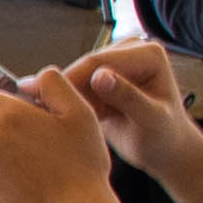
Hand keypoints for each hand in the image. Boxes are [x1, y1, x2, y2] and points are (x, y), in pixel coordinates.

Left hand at [0, 64, 126, 202]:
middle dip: (9, 117)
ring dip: (7, 143)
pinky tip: (28, 174)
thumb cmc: (79, 167)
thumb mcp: (79, 112)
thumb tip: (26, 83)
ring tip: (39, 160)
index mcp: (6, 114)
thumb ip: (51, 84)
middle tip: (42, 134)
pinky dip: (3, 164)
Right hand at [56, 39, 202, 191]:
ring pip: (76, 76)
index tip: (46, 99)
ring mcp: (117, 63)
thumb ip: (127, 97)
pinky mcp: (104, 77)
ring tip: (43, 116)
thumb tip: (100, 76)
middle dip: (63, 89)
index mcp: (148, 54)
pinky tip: (54, 118)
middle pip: (84, 66)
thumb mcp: (150, 120)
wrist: (166, 150)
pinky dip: (67, 103)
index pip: (100, 60)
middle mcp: (132, 52)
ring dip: (61, 97)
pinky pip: (77, 87)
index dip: (71, 79)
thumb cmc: (165, 138)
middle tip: (36, 109)